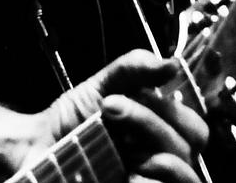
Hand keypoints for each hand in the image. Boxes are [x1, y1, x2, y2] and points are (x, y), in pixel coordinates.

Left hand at [45, 50, 208, 181]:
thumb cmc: (72, 121)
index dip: (170, 108)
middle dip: (149, 121)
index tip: (124, 95)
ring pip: (184, 173)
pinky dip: (148, 180)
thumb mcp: (101, 86)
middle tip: (110, 110)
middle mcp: (163, 160)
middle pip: (190, 145)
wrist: (40, 148)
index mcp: (161, 132)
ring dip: (149, 148)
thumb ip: (134, 69)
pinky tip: (127, 172)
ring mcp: (154, 179)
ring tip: (117, 142)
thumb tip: (171, 64)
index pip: (195, 126)